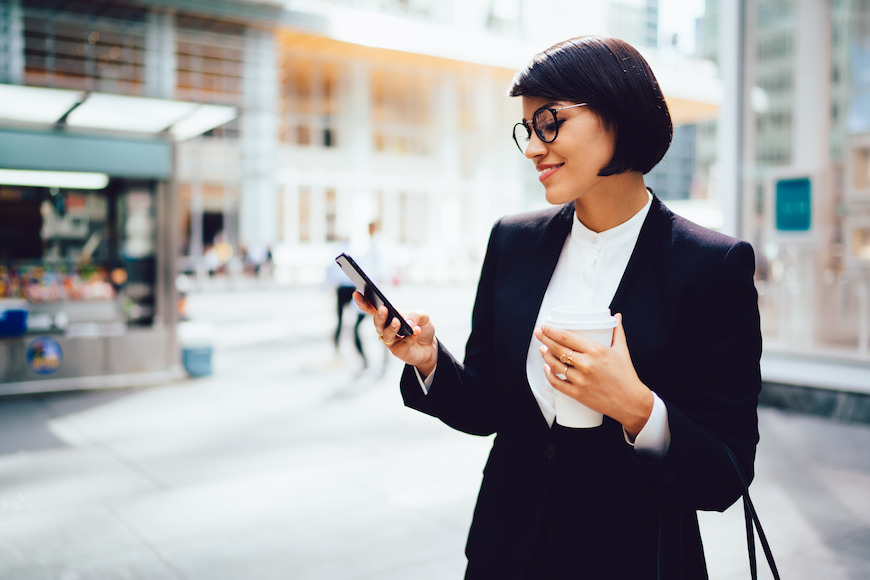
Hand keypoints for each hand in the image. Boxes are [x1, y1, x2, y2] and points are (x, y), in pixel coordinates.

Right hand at [352, 291, 437, 375]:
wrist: (430, 345)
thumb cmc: (421, 327)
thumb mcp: (423, 315)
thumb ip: (416, 314)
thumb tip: (408, 322)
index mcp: (388, 315)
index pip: (372, 308)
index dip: (363, 302)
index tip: (356, 293)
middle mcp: (386, 328)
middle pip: (377, 323)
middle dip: (379, 316)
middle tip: (383, 309)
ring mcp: (391, 341)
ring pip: (386, 335)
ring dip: (392, 328)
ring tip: (398, 322)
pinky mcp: (398, 351)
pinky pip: (402, 344)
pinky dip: (410, 337)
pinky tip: (416, 331)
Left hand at [534, 313, 652, 437]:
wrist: (631, 402)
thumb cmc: (626, 375)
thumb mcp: (622, 350)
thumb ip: (617, 332)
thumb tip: (617, 316)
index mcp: (596, 351)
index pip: (567, 337)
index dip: (552, 331)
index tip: (545, 326)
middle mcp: (586, 364)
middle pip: (558, 348)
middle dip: (544, 339)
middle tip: (538, 333)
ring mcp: (581, 380)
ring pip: (555, 365)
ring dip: (545, 356)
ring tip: (542, 349)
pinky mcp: (578, 394)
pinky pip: (557, 383)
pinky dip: (549, 375)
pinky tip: (546, 368)